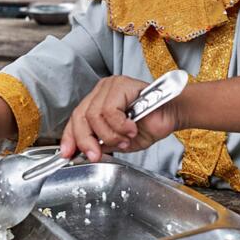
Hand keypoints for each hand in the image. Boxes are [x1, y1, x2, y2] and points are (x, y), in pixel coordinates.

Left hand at [59, 75, 181, 161]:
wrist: (172, 115)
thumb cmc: (149, 125)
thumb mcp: (120, 141)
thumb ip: (102, 143)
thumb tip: (87, 151)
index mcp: (97, 102)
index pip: (75, 119)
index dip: (70, 137)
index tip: (67, 154)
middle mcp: (101, 91)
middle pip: (80, 117)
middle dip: (87, 141)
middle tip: (97, 154)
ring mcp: (110, 86)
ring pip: (94, 116)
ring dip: (111, 135)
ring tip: (126, 138)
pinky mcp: (121, 85)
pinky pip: (110, 111)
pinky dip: (120, 126)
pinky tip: (132, 128)